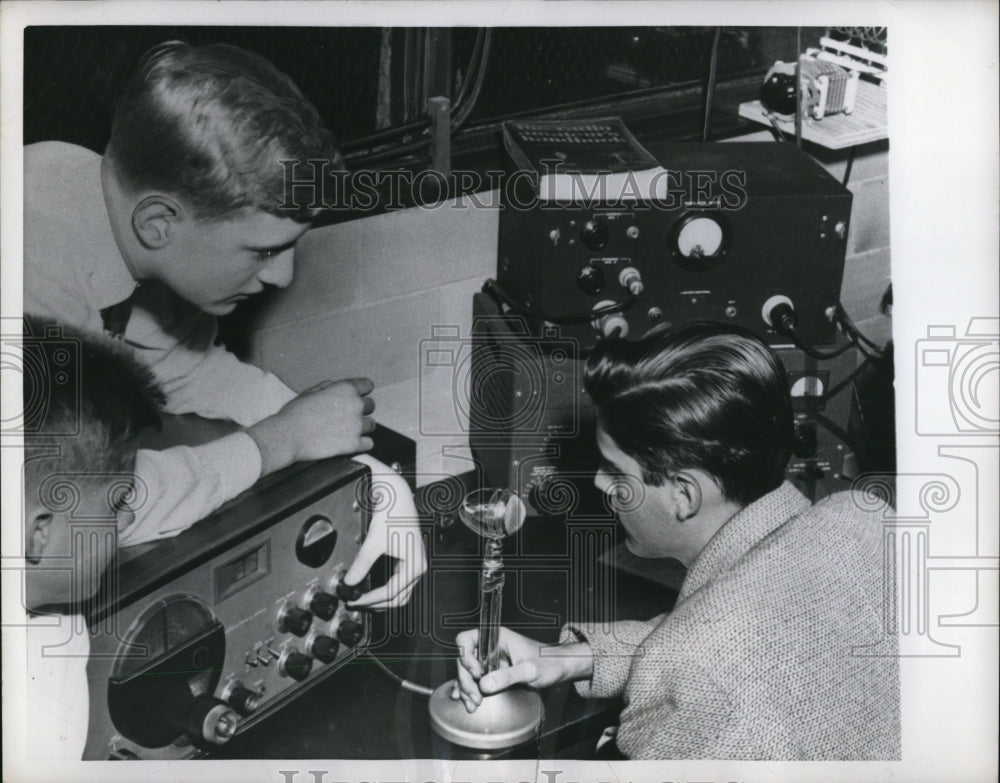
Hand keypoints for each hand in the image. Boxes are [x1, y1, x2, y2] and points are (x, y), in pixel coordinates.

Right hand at [247, 378, 374, 474]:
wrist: (287, 436)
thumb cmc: (295, 413)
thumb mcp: (309, 392)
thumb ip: (327, 387)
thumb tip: (333, 386)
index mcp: (346, 389)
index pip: (367, 385)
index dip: (360, 391)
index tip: (354, 397)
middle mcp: (355, 405)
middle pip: (370, 405)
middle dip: (360, 409)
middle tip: (347, 416)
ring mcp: (356, 426)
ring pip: (371, 425)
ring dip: (362, 427)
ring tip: (347, 430)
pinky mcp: (354, 444)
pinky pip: (369, 443)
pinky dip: (362, 444)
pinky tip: (350, 443)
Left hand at [340, 455, 426, 609]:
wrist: (398, 494)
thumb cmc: (393, 513)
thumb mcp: (374, 540)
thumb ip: (362, 563)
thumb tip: (349, 581)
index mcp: (415, 565)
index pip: (390, 593)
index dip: (369, 600)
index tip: (354, 601)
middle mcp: (418, 567)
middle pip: (398, 598)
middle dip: (376, 604)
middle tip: (355, 604)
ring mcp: (415, 563)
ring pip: (400, 593)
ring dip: (382, 599)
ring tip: (362, 599)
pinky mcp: (409, 559)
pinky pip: (399, 582)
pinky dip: (386, 589)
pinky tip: (371, 587)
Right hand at [451, 626, 592, 712]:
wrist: (559, 669)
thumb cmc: (548, 663)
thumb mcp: (530, 670)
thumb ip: (508, 676)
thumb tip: (484, 684)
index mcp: (497, 637)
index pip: (467, 639)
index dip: (466, 656)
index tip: (476, 673)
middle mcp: (490, 647)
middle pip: (464, 659)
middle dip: (466, 680)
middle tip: (476, 697)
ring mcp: (490, 660)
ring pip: (467, 672)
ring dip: (466, 688)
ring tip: (474, 704)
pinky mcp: (493, 673)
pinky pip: (475, 680)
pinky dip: (469, 690)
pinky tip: (467, 701)